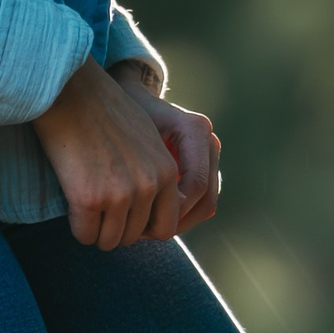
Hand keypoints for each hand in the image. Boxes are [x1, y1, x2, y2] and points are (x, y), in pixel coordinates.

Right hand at [31, 59, 213, 248]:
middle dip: (117, 231)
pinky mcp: (89, 199)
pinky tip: (72, 208)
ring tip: (86, 212)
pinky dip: (78, 229)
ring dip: (97, 232)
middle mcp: (148, 185)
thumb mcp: (147, 138)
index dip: (144, 230)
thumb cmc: (103, 112)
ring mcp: (120, 194)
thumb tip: (165, 208)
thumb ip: (158, 171)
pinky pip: (84, 235)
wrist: (70, 92)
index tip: (126, 222)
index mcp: (166, 172)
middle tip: (100, 215)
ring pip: (110, 240)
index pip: (166, 226)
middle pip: (135, 236)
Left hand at [112, 63, 221, 231]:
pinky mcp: (205, 168)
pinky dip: (180, 217)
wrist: (132, 100)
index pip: (195, 185)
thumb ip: (137, 162)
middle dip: (176, 222)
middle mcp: (209, 142)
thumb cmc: (123, 116)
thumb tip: (143, 204)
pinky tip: (152, 221)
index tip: (139, 219)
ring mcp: (210, 157)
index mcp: (194, 130)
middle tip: (143, 233)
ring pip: (207, 206)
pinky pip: (201, 203)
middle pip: (206, 199)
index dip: (172, 210)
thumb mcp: (125, 135)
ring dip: (179, 223)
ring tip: (147, 231)